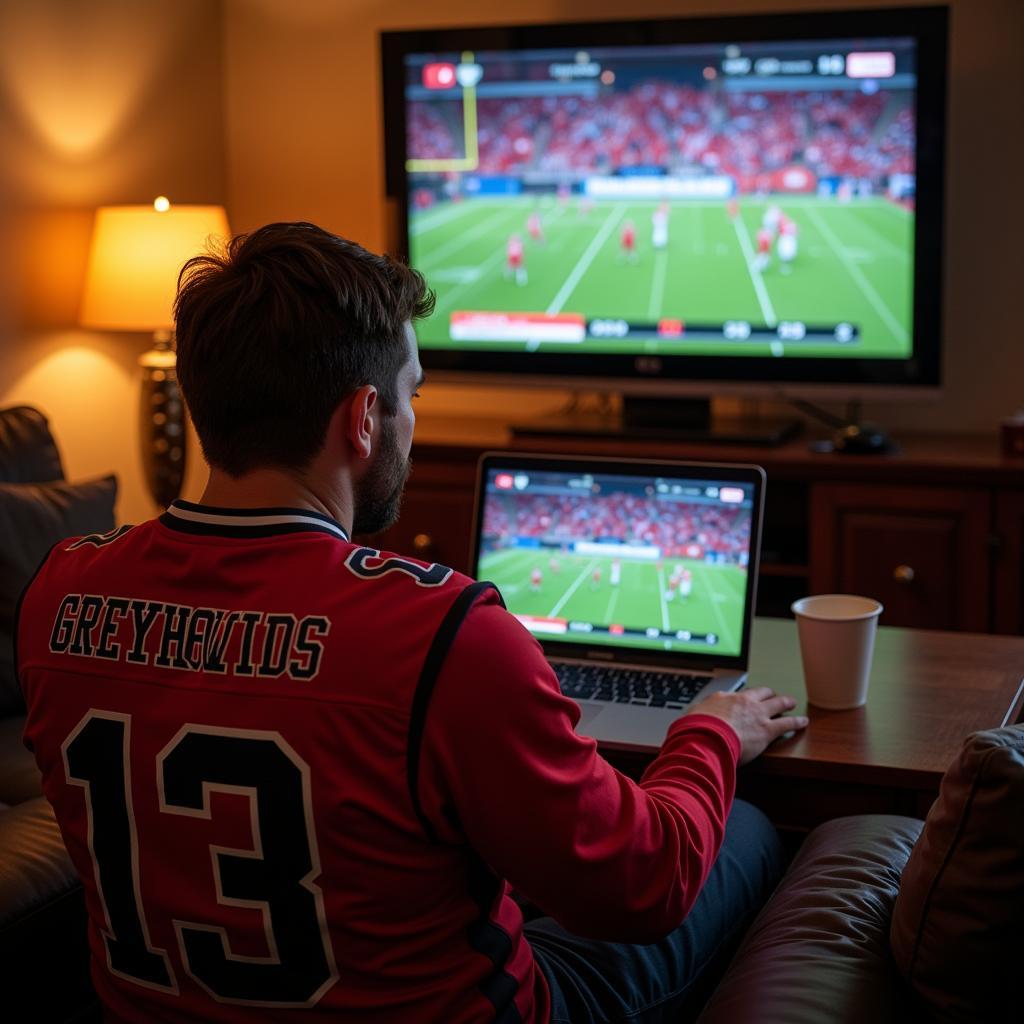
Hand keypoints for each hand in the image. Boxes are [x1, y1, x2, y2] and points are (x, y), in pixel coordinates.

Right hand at [688, 687, 807, 765]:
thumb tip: (689, 722)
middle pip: (760, 693)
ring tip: (791, 702)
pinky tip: (803, 721)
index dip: (743, 698)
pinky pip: (788, 723)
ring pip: (777, 703)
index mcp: (723, 698)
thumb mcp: (690, 719)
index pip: (737, 695)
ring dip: (785, 702)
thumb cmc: (695, 731)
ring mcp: (757, 714)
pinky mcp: (768, 729)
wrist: (706, 737)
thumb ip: (695, 718)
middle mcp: (743, 702)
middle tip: (772, 695)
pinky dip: (797, 721)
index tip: (744, 700)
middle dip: (768, 694)